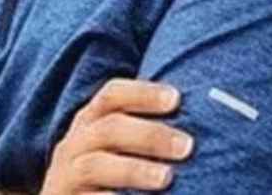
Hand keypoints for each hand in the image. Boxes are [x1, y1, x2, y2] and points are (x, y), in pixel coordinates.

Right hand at [40, 79, 192, 193]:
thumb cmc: (110, 168)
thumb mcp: (118, 143)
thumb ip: (149, 129)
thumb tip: (205, 120)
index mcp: (91, 119)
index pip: (113, 95)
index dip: (143, 93)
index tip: (177, 99)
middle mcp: (75, 143)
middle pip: (110, 129)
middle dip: (150, 135)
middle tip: (187, 146)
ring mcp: (66, 175)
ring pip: (95, 166)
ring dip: (134, 170)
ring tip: (167, 178)